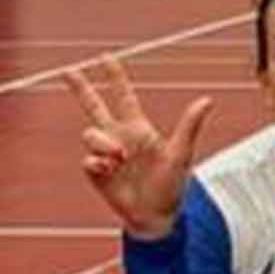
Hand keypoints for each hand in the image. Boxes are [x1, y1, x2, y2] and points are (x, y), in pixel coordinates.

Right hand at [66, 55, 212, 239]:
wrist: (156, 216)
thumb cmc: (171, 185)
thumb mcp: (181, 154)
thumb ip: (189, 125)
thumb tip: (207, 100)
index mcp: (138, 128)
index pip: (123, 96)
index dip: (115, 77)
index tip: (105, 57)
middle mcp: (118, 137)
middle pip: (93, 106)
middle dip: (81, 88)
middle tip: (68, 71)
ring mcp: (105, 154)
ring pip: (90, 133)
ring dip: (102, 142)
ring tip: (119, 157)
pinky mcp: (95, 172)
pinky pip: (88, 159)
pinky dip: (98, 162)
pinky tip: (110, 169)